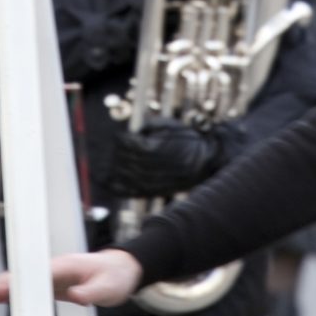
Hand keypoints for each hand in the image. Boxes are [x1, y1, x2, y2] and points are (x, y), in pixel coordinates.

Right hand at [0, 249, 142, 308]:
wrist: (122, 271)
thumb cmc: (115, 277)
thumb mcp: (108, 288)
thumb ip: (91, 292)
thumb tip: (76, 295)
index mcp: (66, 265)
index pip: (36, 273)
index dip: (18, 280)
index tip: (1, 286)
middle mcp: (57, 268)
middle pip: (25, 275)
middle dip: (3, 282)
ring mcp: (55, 275)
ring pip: (25, 281)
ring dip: (5, 287)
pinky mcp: (56, 284)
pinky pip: (32, 288)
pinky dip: (17, 292)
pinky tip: (3, 298)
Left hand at [109, 120, 241, 195]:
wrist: (205, 161)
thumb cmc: (188, 140)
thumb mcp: (169, 125)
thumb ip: (149, 125)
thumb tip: (134, 129)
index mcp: (151, 148)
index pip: (125, 143)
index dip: (120, 138)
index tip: (120, 135)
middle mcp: (148, 166)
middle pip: (122, 157)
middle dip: (118, 150)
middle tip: (119, 146)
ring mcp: (150, 180)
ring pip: (123, 174)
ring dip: (116, 166)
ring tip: (116, 160)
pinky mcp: (152, 190)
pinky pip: (129, 191)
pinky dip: (117, 186)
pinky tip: (110, 181)